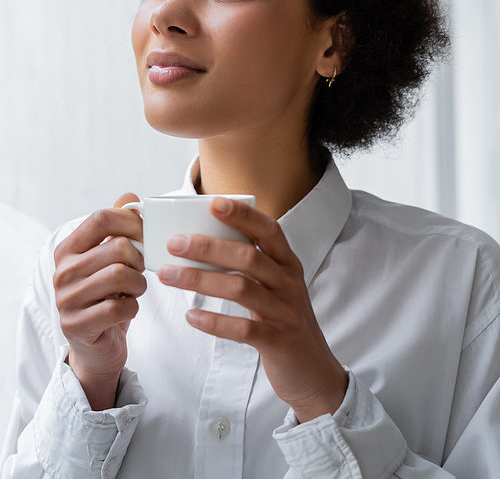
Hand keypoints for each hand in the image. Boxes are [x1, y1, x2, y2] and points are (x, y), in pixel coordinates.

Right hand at [53, 193, 146, 409]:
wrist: (97, 346)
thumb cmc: (107, 296)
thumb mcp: (111, 259)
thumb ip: (118, 227)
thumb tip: (130, 197)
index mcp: (68, 249)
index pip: (101, 217)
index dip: (132, 222)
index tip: (146, 235)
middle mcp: (62, 272)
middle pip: (117, 247)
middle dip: (140, 259)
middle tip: (141, 270)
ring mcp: (66, 299)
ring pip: (121, 275)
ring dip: (139, 284)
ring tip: (135, 290)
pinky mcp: (76, 325)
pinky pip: (120, 306)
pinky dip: (133, 307)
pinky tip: (127, 309)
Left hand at [158, 197, 347, 422]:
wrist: (314, 371)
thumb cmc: (283, 321)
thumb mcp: (275, 288)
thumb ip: (252, 266)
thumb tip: (204, 242)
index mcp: (288, 264)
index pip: (269, 230)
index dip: (243, 215)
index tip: (213, 203)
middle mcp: (290, 283)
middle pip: (249, 257)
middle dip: (209, 247)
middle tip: (175, 243)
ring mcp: (286, 312)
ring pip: (242, 288)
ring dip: (201, 280)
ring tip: (169, 276)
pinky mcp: (279, 341)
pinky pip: (244, 329)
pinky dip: (215, 322)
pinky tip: (191, 317)